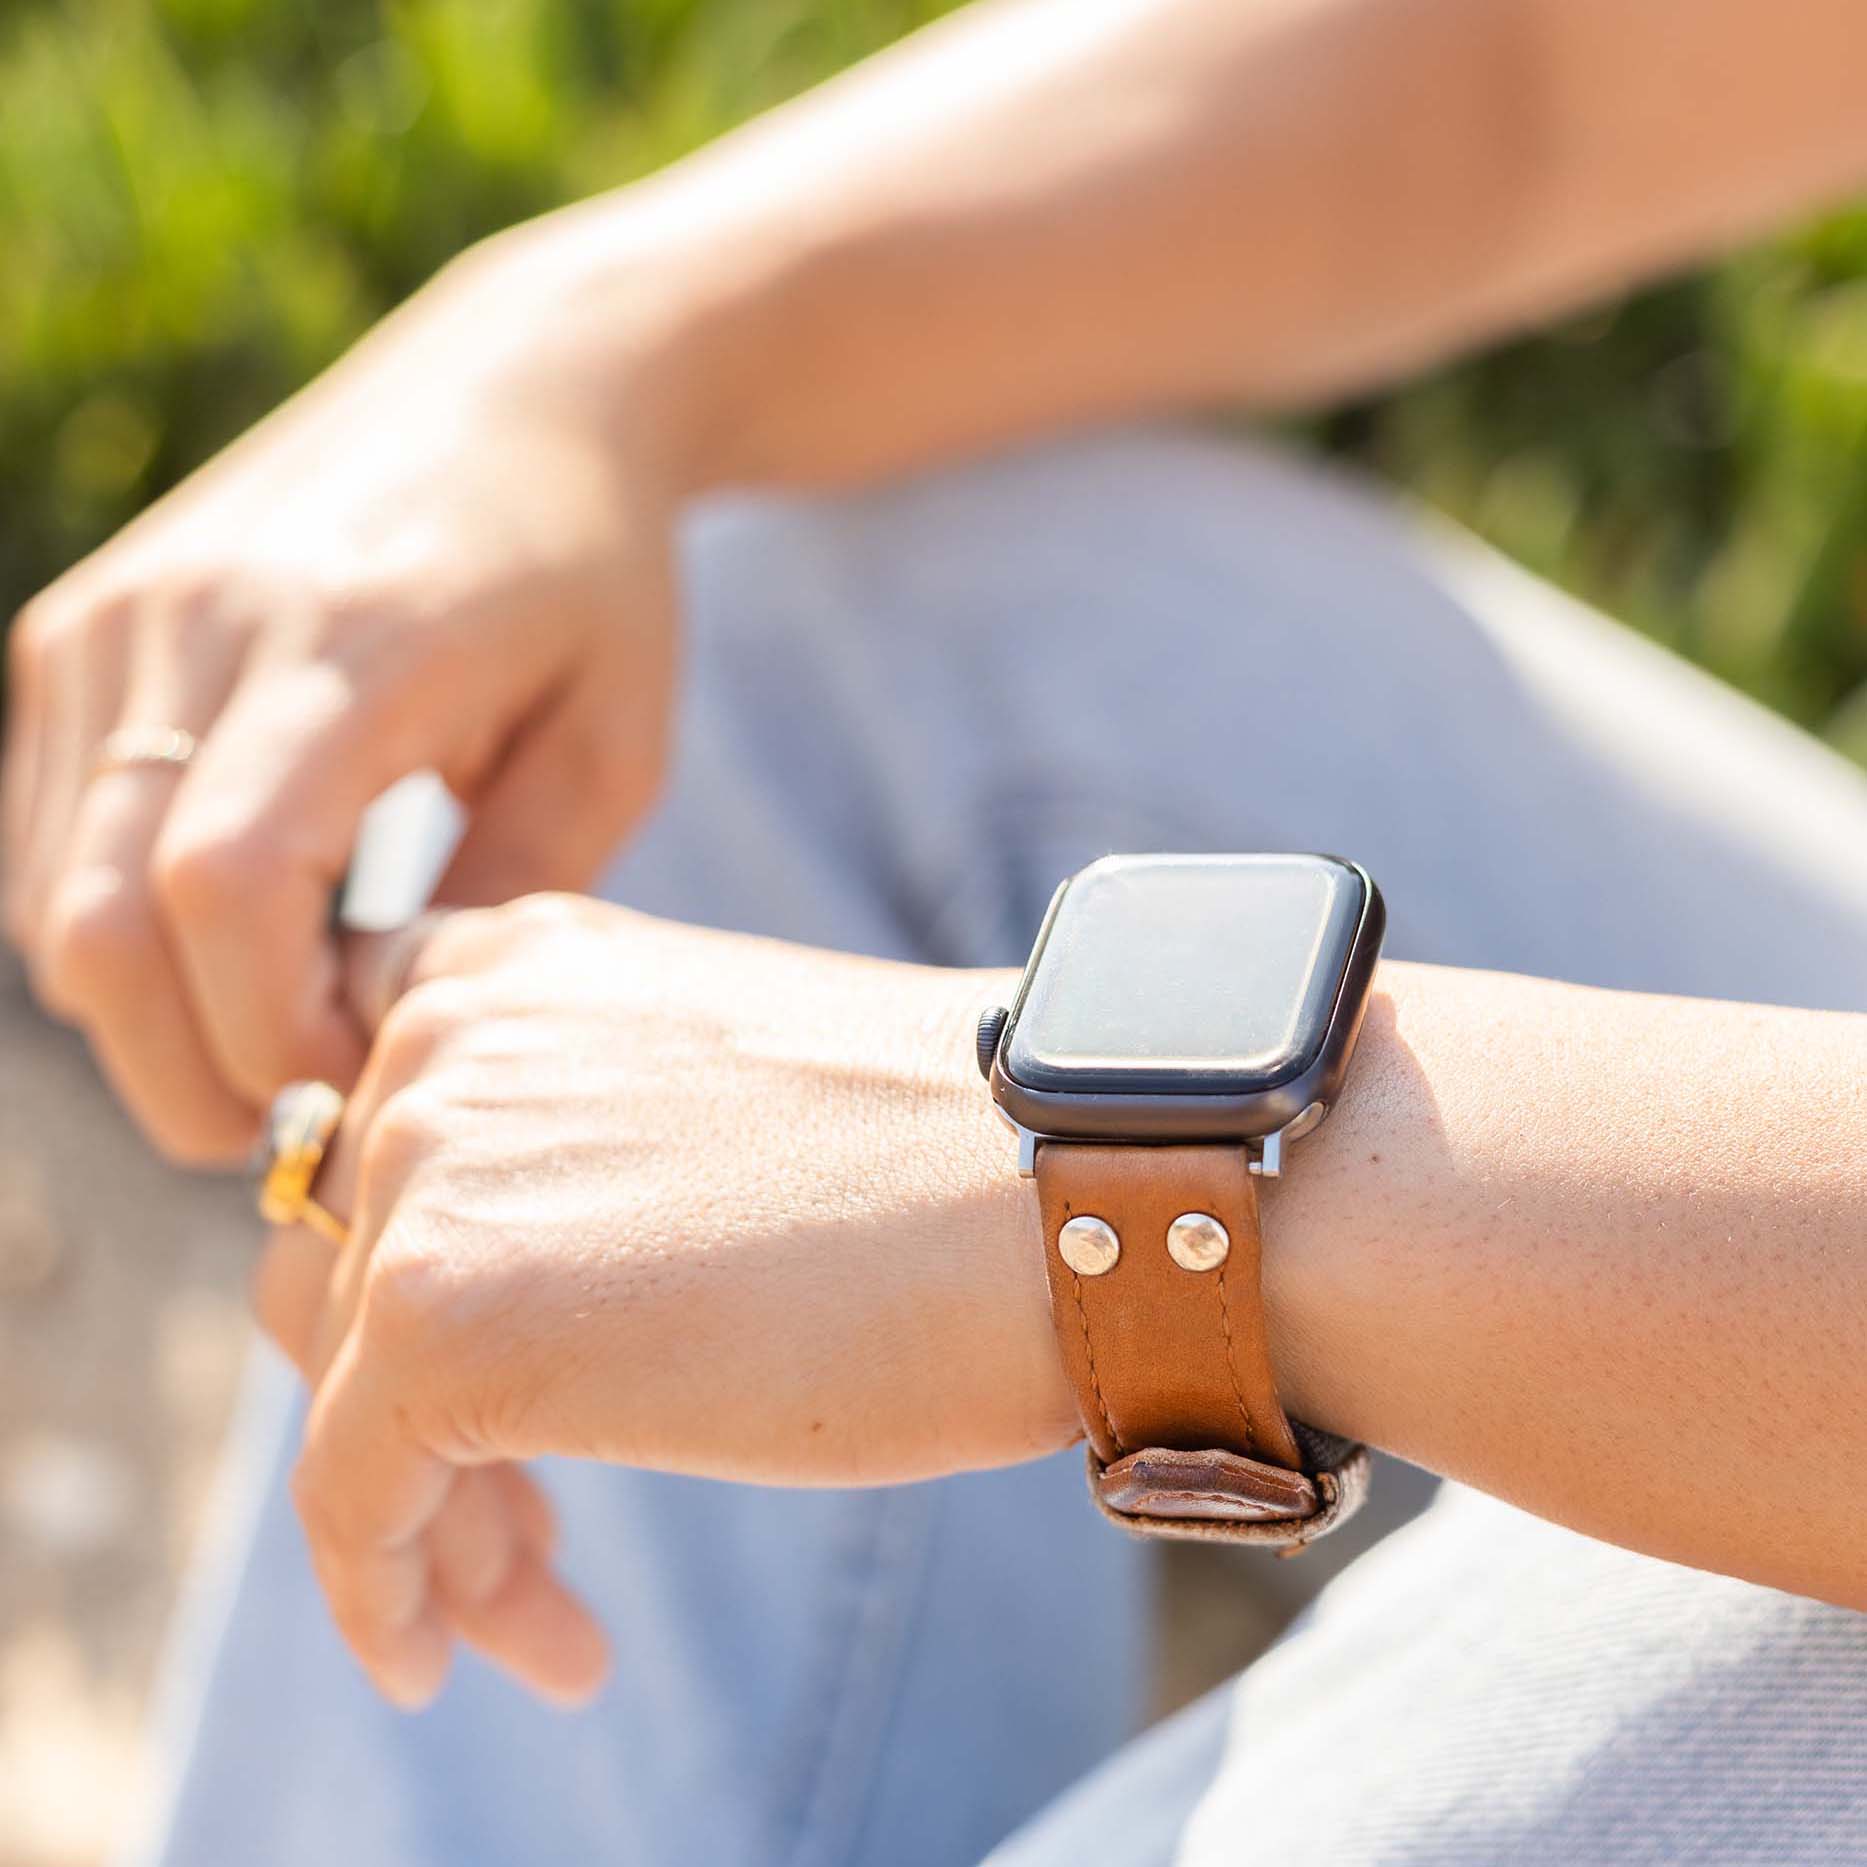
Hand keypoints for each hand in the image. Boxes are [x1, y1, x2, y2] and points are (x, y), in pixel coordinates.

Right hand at [1, 224, 696, 1162]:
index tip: (363, 1089)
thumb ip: (508, 893)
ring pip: (49, 903)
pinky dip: (115, 935)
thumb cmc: (594, 578)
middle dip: (188, 1074)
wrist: (518, 390)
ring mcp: (112, 619)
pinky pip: (42, 843)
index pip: (226, 885)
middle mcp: (196, 621)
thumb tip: (388, 1035)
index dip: (270, 1035)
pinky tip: (235, 946)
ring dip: (149, 1016)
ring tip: (280, 1033)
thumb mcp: (612, 742)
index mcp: (354, 643)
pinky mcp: (76, 631)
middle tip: (298, 1127)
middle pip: (101, 923)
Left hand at [254, 896, 1073, 1708]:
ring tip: (535, 1621)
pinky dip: (382, 1592)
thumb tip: (498, 1303)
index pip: (381, 1153)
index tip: (483, 1405)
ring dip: (429, 1524)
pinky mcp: (444, 1311)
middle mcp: (446, 1037)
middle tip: (527, 1542)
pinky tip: (440, 1660)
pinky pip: (349, 1495)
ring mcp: (433, 1162)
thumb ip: (574, 1151)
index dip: (405, 1289)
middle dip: (422, 1424)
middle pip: (348, 1276)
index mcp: (520, 965)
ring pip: (347, 1394)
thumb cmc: (947, 1167)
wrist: (1086, 1187)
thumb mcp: (712, 1109)